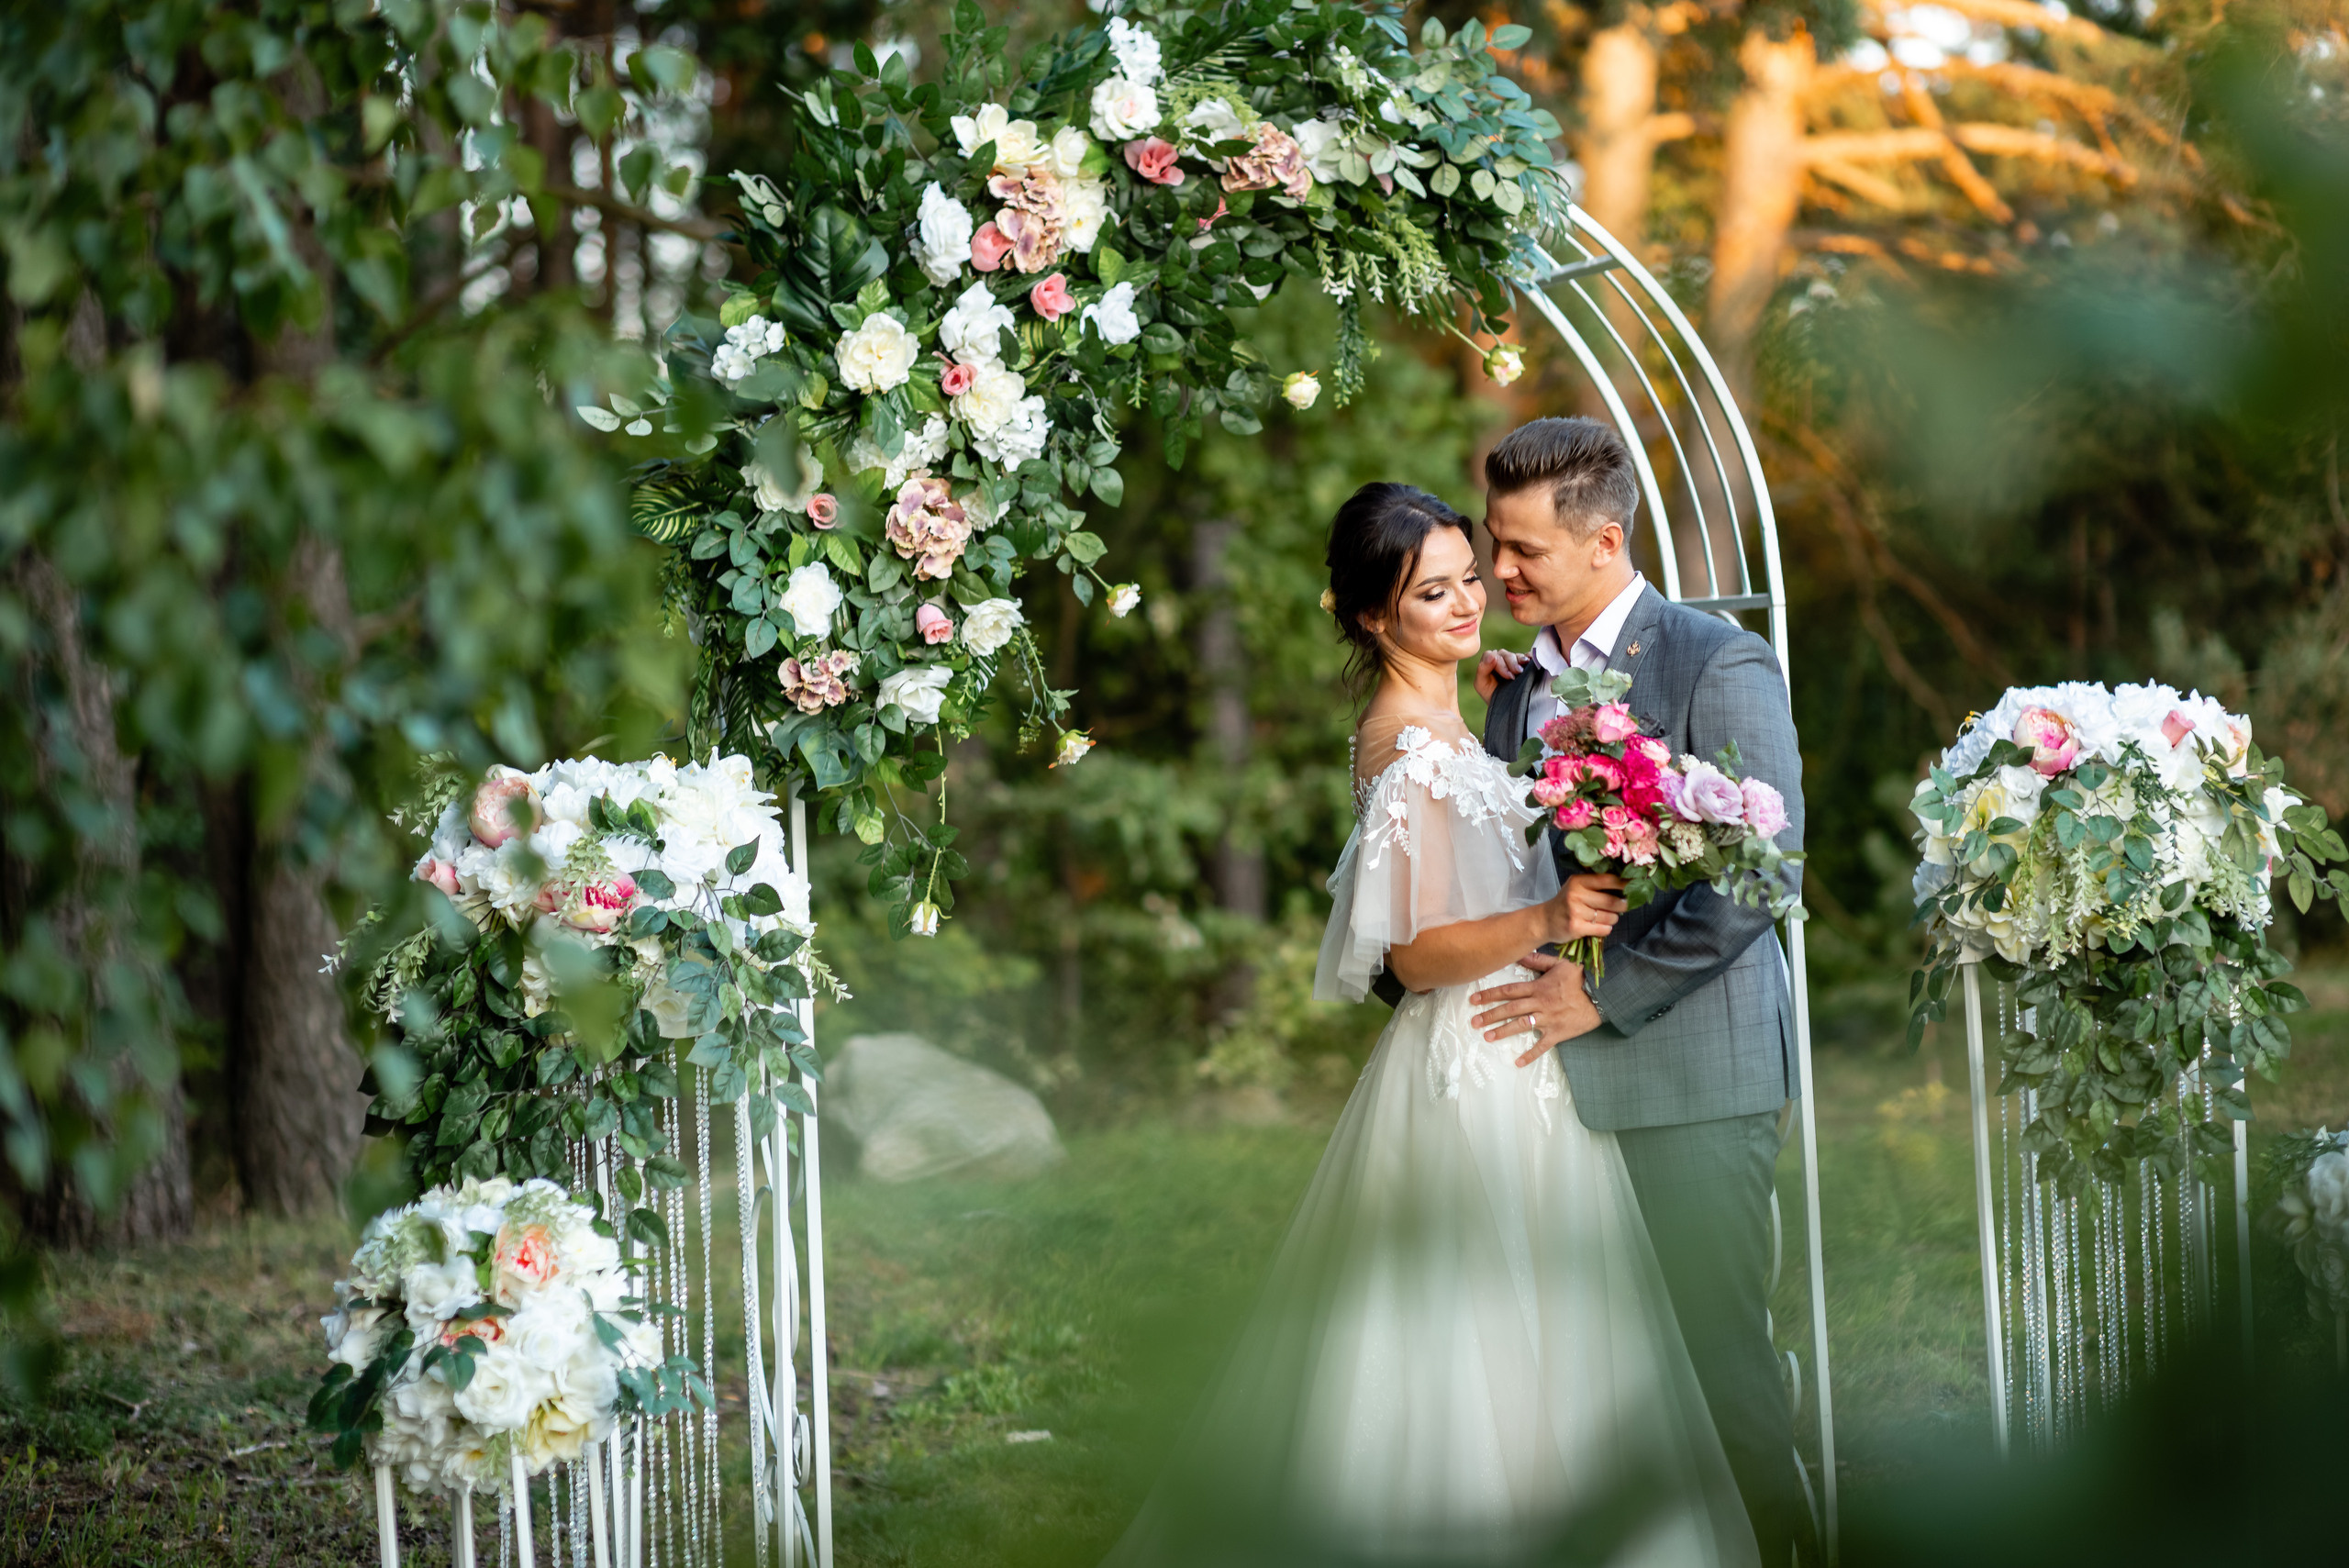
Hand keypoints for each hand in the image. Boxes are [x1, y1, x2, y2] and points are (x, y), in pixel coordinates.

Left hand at [1469, 951, 1602, 1066]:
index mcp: (1538, 987)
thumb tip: (1519, 954)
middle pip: (1510, 1009)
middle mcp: (1539, 1004)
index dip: (1490, 995)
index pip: (1508, 991)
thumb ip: (1537, 961)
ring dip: (1503, 1032)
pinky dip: (1530, 1054)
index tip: (1474, 1000)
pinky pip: (1542, 1045)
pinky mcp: (1558, 1033)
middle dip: (1490, 1015)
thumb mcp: (1560, 963)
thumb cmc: (1581, 977)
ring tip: (1488, 1037)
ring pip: (1522, 1026)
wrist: (1603, 995)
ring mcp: (1548, 1020)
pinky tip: (1517, 1062)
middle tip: (1474, 1022)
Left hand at [1474, 647, 1527, 702]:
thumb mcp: (1481, 684)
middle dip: (1511, 664)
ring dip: (1520, 661)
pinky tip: (1531, 661)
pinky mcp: (1525, 664)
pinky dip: (1530, 657)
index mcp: (1489, 662)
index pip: (1492, 655)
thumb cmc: (1491, 695)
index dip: (1500, 664)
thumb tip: (1492, 655)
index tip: (1507, 676)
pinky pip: (1528, 656)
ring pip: (1517, 655)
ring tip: (1522, 671)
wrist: (1506, 708)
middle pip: (1505, 654)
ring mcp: (1514, 661)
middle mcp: (1501, 659)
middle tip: (1514, 676)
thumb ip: (1482, 669)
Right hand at [1550, 872, 1626, 942]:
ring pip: (1609, 917)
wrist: (1544, 921)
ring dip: (1613, 919)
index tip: (1635, 885)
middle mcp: (1576, 895)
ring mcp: (1576, 912)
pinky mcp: (1576, 927)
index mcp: (1578, 881)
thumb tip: (1625, 886)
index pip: (1607, 880)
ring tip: (1606, 918)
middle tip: (1623, 906)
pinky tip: (1599, 927)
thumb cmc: (1565, 902)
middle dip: (1623, 905)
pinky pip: (1603, 929)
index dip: (1624, 883)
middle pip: (1612, 901)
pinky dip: (1606, 929)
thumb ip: (1596, 885)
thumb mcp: (1576, 887)